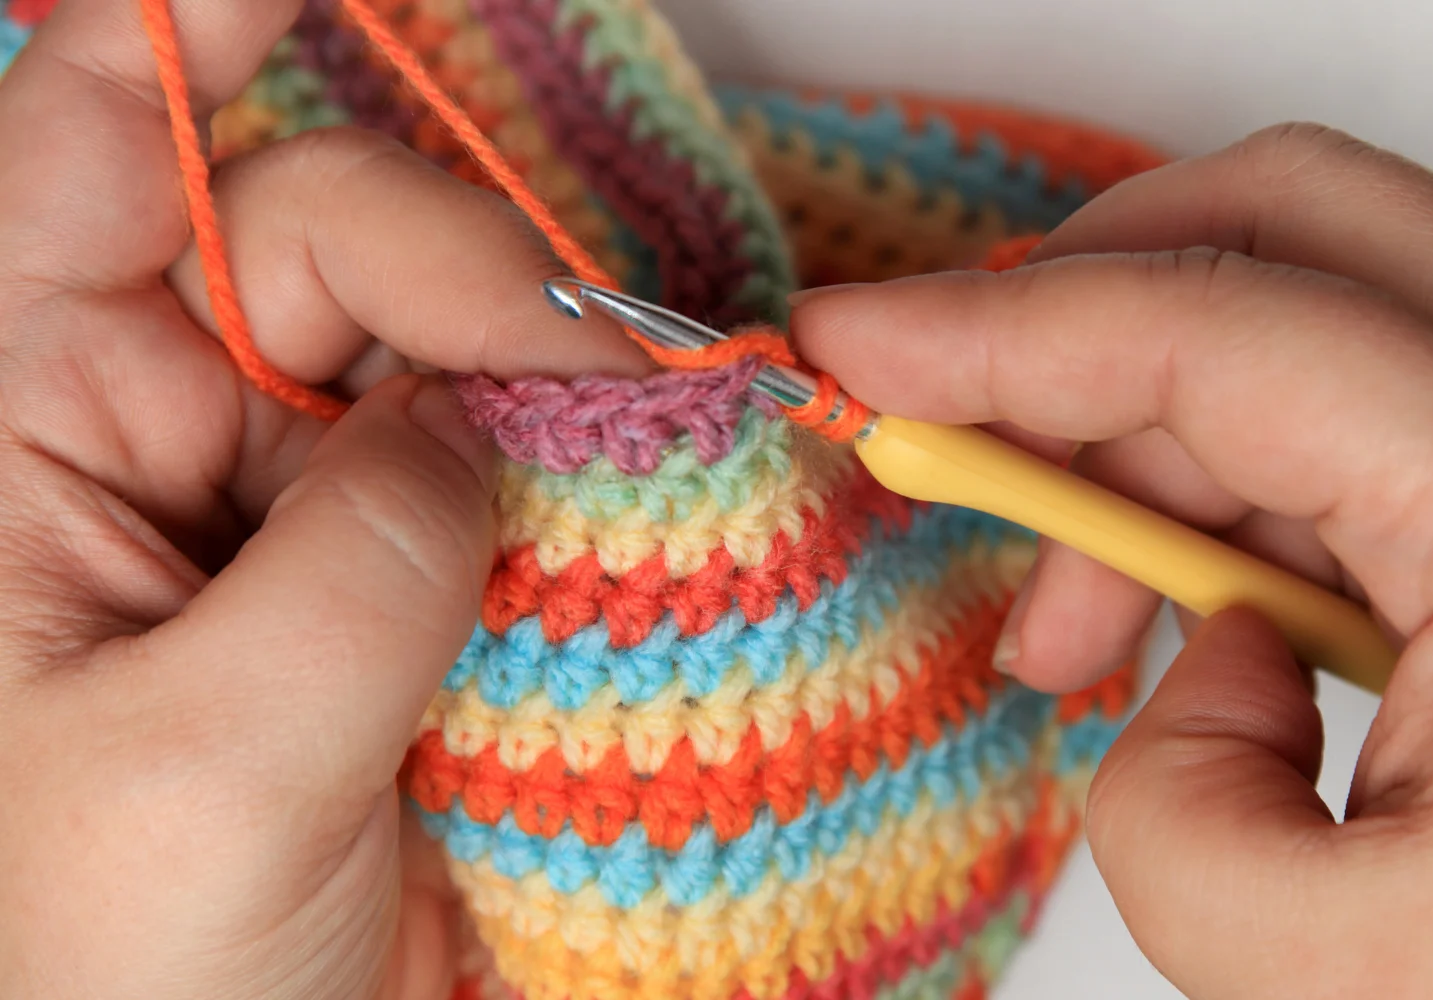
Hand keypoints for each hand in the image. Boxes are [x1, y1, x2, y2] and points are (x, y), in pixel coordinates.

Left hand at [0, 2, 643, 997]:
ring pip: (442, 358)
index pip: (76, 162)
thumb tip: (475, 424)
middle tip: (604, 362)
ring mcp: (295, 515)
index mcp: (17, 444)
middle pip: (317, 241)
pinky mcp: (407, 588)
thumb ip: (352, 559)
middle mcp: (153, 446)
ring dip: (547, 379)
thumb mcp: (198, 772)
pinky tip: (658, 495)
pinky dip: (590, 475)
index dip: (178, 38)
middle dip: (464, 269)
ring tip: (656, 438)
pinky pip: (508, 475)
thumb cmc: (112, 990)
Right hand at [793, 123, 1432, 998]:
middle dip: (1080, 322)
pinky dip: (1216, 502)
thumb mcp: (1350, 976)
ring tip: (1062, 639)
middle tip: (952, 438)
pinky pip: (1341, 440)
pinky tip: (1175, 624)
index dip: (1005, 325)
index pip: (1231, 332)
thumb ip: (1185, 813)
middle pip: (1294, 235)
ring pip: (1306, 341)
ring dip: (1138, 449)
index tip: (854, 343)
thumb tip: (1195, 666)